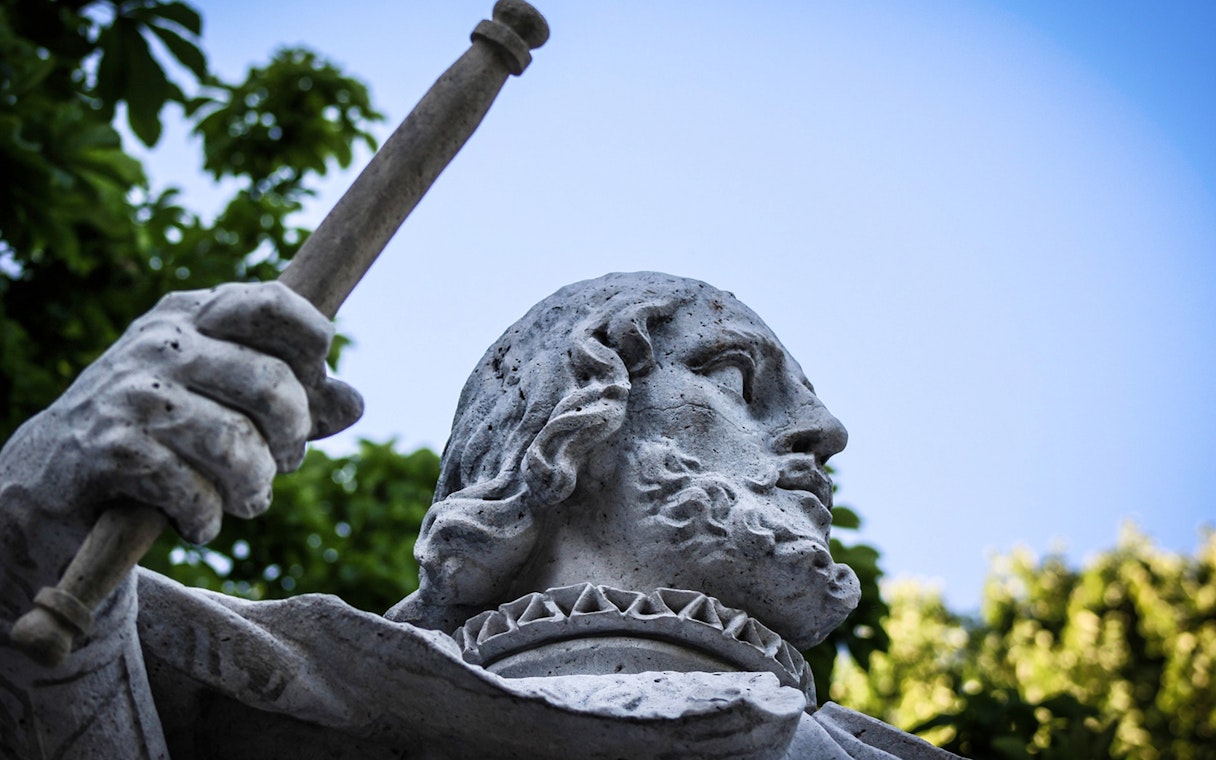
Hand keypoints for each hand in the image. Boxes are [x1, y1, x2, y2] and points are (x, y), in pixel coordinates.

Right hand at [4, 282, 361, 544]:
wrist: (52, 476)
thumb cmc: (159, 431)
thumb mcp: (224, 398)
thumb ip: (293, 398)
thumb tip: (355, 403)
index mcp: (195, 313)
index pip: (276, 302)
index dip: (314, 350)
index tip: (309, 391)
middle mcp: (162, 341)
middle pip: (273, 384)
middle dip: (292, 439)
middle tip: (283, 464)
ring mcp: (133, 392)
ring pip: (237, 443)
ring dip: (255, 488)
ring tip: (248, 501)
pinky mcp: (110, 448)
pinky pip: (192, 489)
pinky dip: (207, 518)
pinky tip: (199, 523)